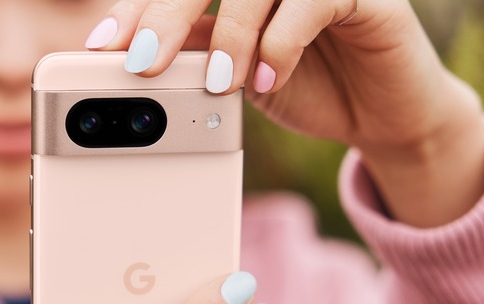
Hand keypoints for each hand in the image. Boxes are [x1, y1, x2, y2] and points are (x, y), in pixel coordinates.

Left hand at [87, 0, 483, 226]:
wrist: (378, 112)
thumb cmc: (306, 85)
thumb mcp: (237, 74)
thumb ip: (199, 50)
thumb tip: (139, 52)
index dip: (137, 9)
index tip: (104, 48)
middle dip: (165, 14)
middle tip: (143, 61)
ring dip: (231, 34)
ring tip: (219, 83)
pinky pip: (316, 0)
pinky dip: (283, 41)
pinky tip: (270, 79)